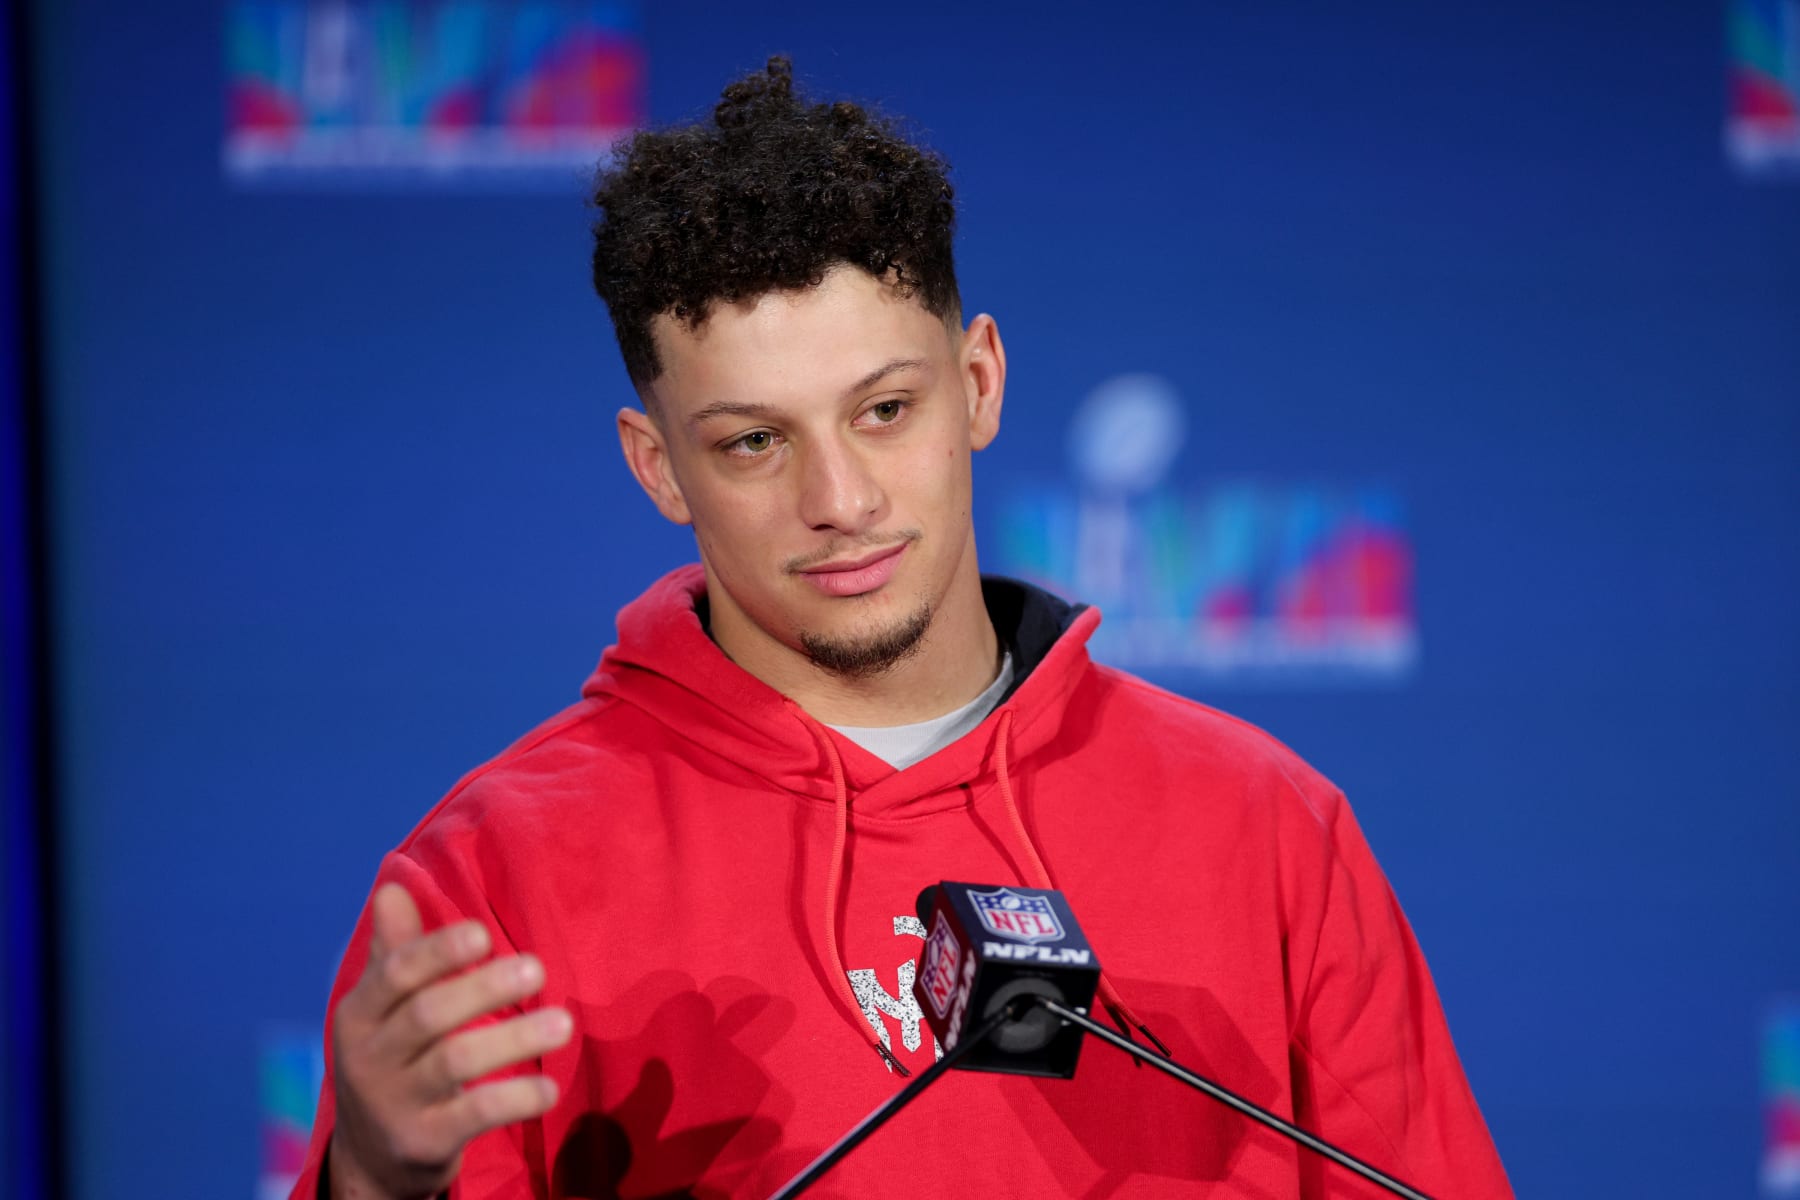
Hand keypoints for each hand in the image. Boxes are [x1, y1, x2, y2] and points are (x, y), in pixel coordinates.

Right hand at [327, 883, 572, 1199]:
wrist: (371, 1157)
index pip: (395, 973)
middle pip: (428, 1014)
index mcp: (359, 1013)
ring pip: (455, 1064)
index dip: (438, 951)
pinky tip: (550, 1088)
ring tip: (564, 1023)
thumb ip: (394, 951)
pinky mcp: (423, 1143)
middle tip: (538, 968)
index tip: (484, 933)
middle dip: (483, 988)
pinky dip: (514, 1100)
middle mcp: (369, 1058)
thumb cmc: (390, 1059)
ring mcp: (395, 1104)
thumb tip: (392, 888)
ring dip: (513, 1040)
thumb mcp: (381, 1009)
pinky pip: (473, 1116)